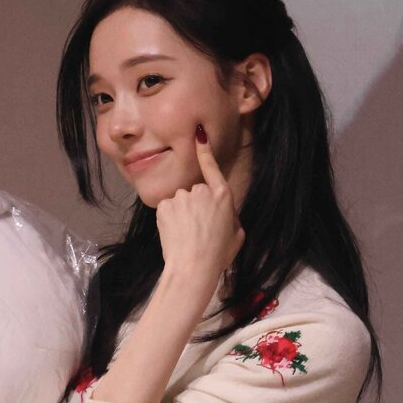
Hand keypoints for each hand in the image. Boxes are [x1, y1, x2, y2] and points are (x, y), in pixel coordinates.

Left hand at [155, 124, 245, 302]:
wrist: (193, 267)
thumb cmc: (218, 255)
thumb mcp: (237, 235)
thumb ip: (230, 218)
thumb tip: (224, 214)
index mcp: (223, 196)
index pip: (212, 168)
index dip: (205, 152)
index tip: (199, 135)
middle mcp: (202, 191)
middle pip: (195, 193)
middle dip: (194, 207)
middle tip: (198, 231)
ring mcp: (182, 197)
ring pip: (180, 202)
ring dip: (182, 214)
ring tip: (187, 235)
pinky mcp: (165, 206)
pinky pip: (167, 209)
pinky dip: (169, 220)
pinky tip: (176, 234)